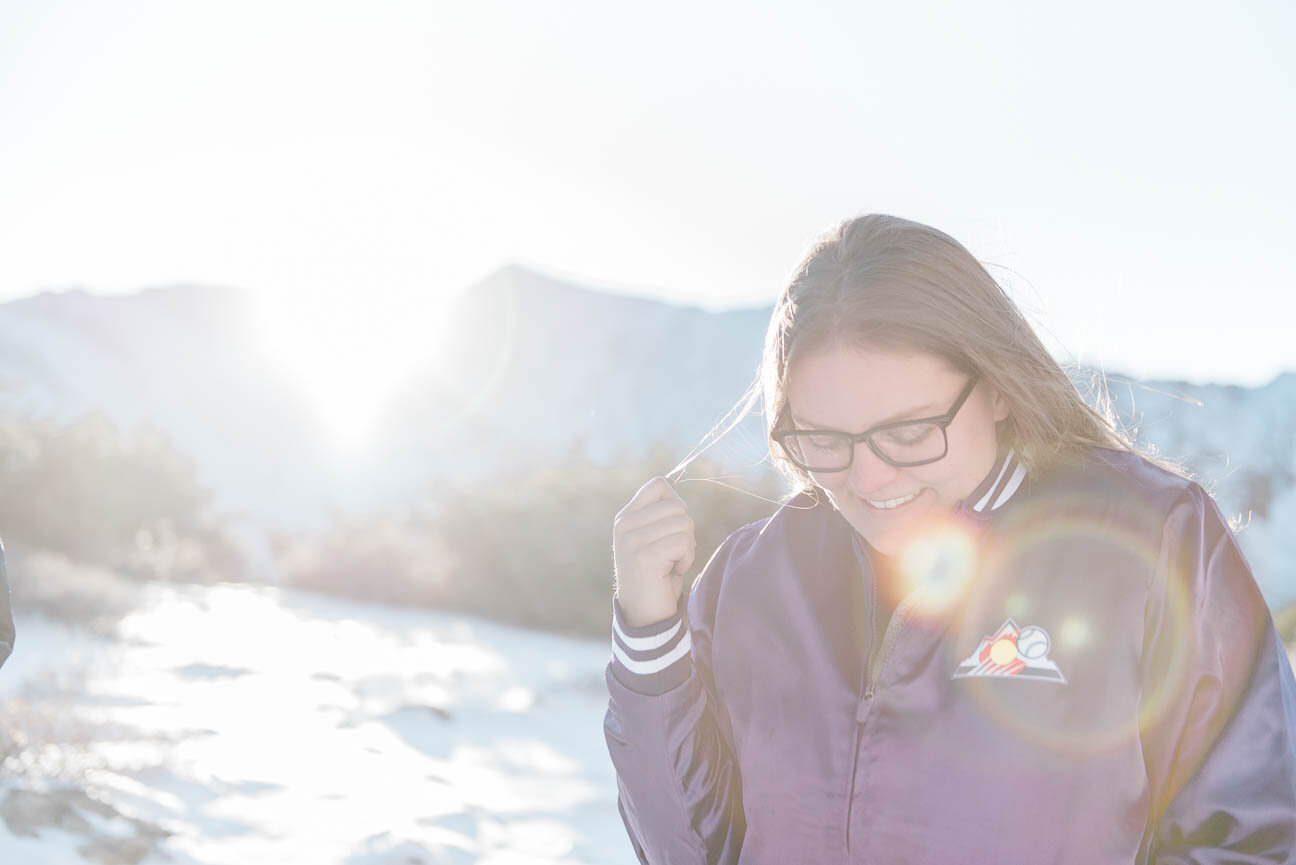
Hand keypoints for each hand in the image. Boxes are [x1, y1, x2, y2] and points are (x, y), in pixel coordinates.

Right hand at [612, 476, 696, 627]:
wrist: (644, 615)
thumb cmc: (656, 576)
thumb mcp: (652, 539)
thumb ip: (659, 514)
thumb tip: (674, 480)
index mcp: (626, 517)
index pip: (659, 484)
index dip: (676, 502)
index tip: (671, 528)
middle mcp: (625, 524)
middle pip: (678, 505)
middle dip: (685, 531)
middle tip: (673, 554)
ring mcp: (632, 539)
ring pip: (684, 523)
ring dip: (687, 547)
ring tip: (672, 564)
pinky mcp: (644, 555)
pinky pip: (683, 542)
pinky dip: (686, 559)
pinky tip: (672, 572)